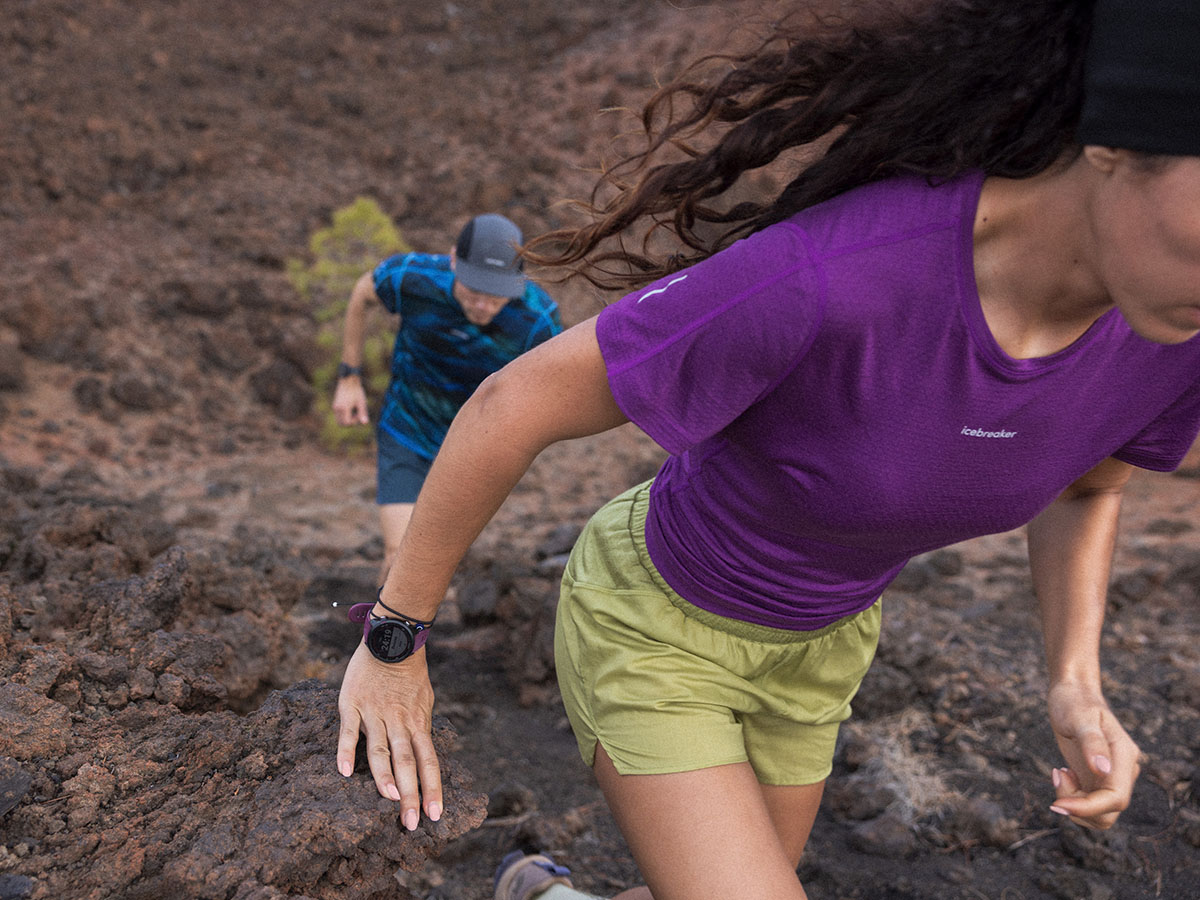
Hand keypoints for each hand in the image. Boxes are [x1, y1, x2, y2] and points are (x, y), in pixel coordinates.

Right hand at [332, 379, 369, 425]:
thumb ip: (363, 413)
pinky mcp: (335, 405)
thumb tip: (365, 423)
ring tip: (354, 411)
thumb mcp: (361, 402)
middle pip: (341, 424)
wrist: (348, 380)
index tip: (359, 414)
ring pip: (339, 420)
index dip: (354, 422)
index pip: (347, 423)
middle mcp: (337, 409)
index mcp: (344, 408)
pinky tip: (351, 408)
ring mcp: (335, 407)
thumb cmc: (356, 390)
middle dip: (350, 422)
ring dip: (347, 419)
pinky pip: (339, 415)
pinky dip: (344, 415)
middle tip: (357, 415)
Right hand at [336, 642, 442, 829]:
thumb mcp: (425, 701)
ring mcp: (374, 713)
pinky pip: (349, 731)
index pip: (428, 761)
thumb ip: (421, 728)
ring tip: (390, 800)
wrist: (392, 638)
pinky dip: (347, 750)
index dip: (432, 788)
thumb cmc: (409, 673)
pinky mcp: (352, 705)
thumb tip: (424, 755)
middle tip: (413, 823)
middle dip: (411, 794)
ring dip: (385, 776)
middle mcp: (398, 721)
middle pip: (406, 762)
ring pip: (380, 750)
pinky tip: (345, 772)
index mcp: (417, 722)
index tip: (436, 814)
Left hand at [1046, 681, 1140, 829]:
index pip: (1116, 798)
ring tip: (1060, 773)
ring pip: (1100, 814)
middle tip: (1057, 775)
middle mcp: (1123, 771)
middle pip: (1108, 812)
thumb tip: (1103, 770)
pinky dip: (1073, 798)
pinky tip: (1063, 774)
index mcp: (1124, 757)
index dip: (1088, 808)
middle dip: (1078, 805)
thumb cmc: (1074, 702)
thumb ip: (1091, 742)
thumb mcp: (1078, 717)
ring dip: (1075, 803)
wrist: (1073, 694)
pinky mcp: (1099, 780)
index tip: (1058, 804)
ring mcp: (1112, 777)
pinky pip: (1090, 805)